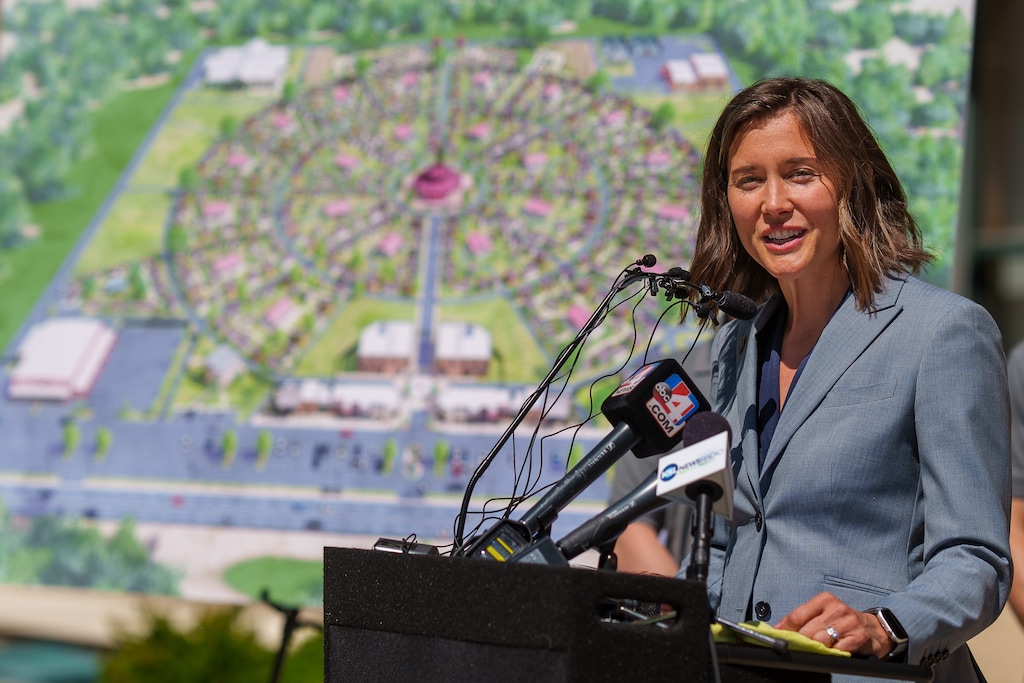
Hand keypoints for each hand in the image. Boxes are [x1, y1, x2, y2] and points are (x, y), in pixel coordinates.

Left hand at [773, 592, 892, 657]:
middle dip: (801, 642)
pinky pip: (837, 650)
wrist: (872, 628)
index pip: (797, 616)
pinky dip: (831, 654)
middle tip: (798, 647)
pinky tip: (831, 652)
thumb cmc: (841, 620)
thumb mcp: (821, 613)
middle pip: (807, 631)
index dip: (786, 629)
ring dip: (816, 649)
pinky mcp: (859, 637)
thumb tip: (777, 628)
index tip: (779, 637)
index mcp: (824, 599)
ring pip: (821, 641)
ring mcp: (849, 623)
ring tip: (817, 649)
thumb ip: (800, 618)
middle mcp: (836, 609)